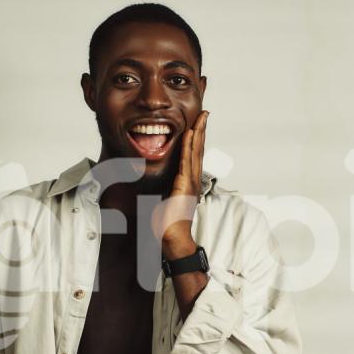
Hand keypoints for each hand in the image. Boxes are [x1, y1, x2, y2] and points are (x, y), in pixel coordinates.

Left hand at [152, 110, 208, 258]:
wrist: (171, 239)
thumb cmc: (166, 225)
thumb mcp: (160, 202)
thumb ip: (158, 191)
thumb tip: (148, 187)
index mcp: (187, 183)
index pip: (193, 156)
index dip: (196, 139)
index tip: (197, 124)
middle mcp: (192, 181)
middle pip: (198, 150)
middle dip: (201, 131)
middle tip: (205, 114)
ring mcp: (190, 184)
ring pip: (195, 153)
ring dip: (198, 134)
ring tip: (201, 118)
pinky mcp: (184, 187)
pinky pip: (186, 163)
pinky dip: (188, 147)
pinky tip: (190, 135)